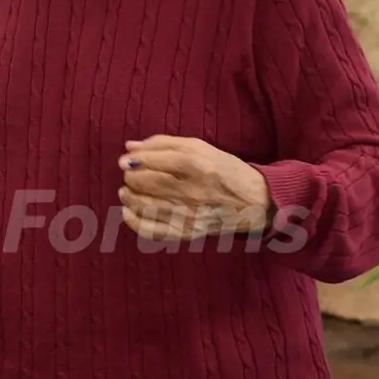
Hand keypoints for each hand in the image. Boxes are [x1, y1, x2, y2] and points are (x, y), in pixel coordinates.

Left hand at [118, 135, 270, 242]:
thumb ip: (163, 144)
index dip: (134, 160)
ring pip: (145, 206)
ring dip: (129, 197)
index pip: (155, 161)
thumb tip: (129, 148)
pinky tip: (128, 212)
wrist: (253, 202)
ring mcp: (189, 215)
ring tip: (127, 190)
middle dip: (131, 177)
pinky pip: (152, 232)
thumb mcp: (200, 147)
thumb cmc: (224, 170)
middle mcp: (193, 191)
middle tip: (129, 174)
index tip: (125, 160)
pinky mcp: (187, 234)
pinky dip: (134, 222)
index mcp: (197, 165)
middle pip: (147, 183)